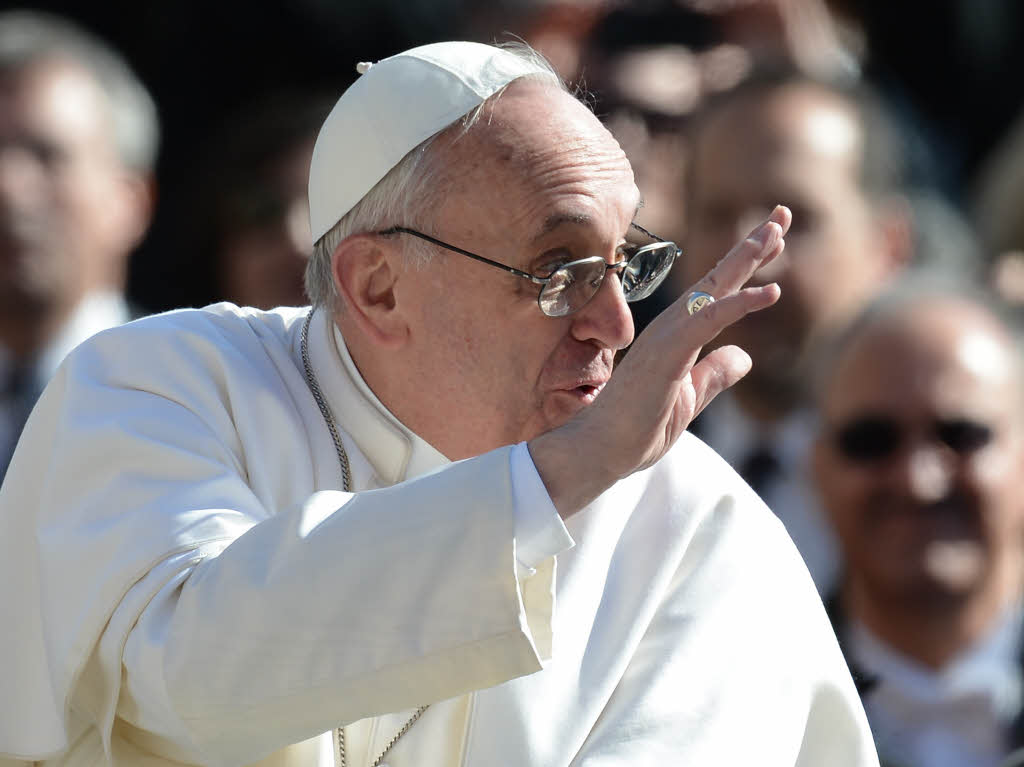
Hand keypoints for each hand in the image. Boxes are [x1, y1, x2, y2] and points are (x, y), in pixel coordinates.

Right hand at [530, 205, 790, 516]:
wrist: (596, 451)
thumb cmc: (633, 429)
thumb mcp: (689, 400)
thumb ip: (715, 374)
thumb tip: (745, 355)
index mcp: (679, 338)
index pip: (718, 293)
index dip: (748, 265)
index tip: (775, 238)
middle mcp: (672, 328)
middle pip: (719, 278)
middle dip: (752, 246)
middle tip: (782, 214)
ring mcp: (667, 336)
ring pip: (714, 288)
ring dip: (747, 260)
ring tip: (777, 233)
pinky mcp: (667, 352)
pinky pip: (709, 320)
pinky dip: (740, 303)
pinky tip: (770, 293)